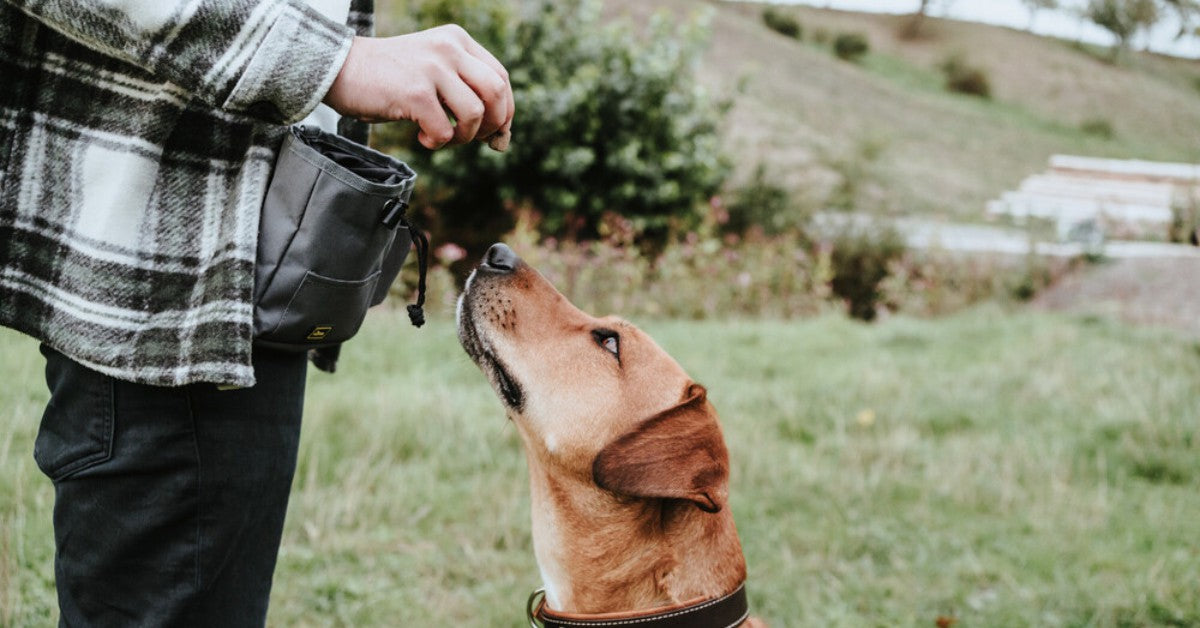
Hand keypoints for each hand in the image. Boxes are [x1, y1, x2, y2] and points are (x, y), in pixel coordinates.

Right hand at [323, 25, 513, 149]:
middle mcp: (448, 48)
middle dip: (492, 125)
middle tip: (473, 139)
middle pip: (496, 93)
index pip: (501, 77)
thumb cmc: (388, 79)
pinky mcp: (415, 91)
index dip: (504, 111)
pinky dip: (438, 142)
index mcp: (457, 40)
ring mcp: (432, 68)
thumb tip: (502, 140)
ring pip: (475, 114)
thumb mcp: (433, 74)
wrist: (338, 69)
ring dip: (463, 137)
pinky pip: (446, 130)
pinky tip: (421, 136)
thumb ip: (465, 94)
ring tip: (442, 137)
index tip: (495, 134)